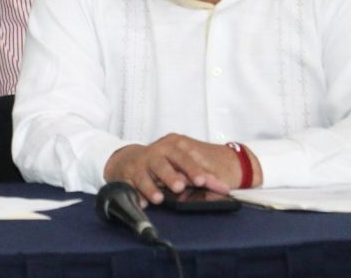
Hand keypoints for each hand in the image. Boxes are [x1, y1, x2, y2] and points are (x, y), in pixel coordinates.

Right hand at [104, 134, 238, 204]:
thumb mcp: (182, 164)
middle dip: (170, 176)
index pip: (184, 158)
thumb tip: (224, 189)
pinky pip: (129, 186)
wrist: (129, 158)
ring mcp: (139, 165)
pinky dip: (134, 194)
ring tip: (159, 198)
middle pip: (162, 164)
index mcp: (171, 148)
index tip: (203, 181)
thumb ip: (203, 176)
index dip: (194, 169)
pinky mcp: (126, 176)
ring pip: (143, 176)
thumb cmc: (164, 162)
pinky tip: (140, 203)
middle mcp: (154, 154)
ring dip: (151, 187)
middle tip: (180, 186)